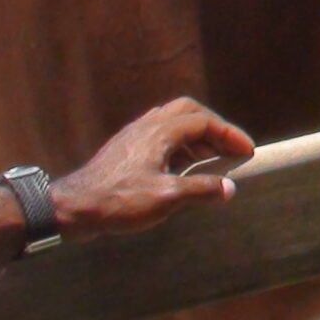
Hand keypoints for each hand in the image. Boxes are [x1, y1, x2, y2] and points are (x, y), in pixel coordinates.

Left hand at [49, 98, 254, 240]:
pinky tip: (182, 168)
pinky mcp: (125, 150)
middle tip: (229, 148)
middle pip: (188, 112)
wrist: (72, 208)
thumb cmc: (118, 200)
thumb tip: (230, 188)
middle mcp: (147, 127)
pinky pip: (160, 137)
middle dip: (213, 128)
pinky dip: (179, 146)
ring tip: (211, 160)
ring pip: (172, 123)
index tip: (247, 151)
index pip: (204, 122)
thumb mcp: (166, 198)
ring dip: (196, 137)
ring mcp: (134, 137)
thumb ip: (201, 190)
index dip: (229, 134)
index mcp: (160, 132)